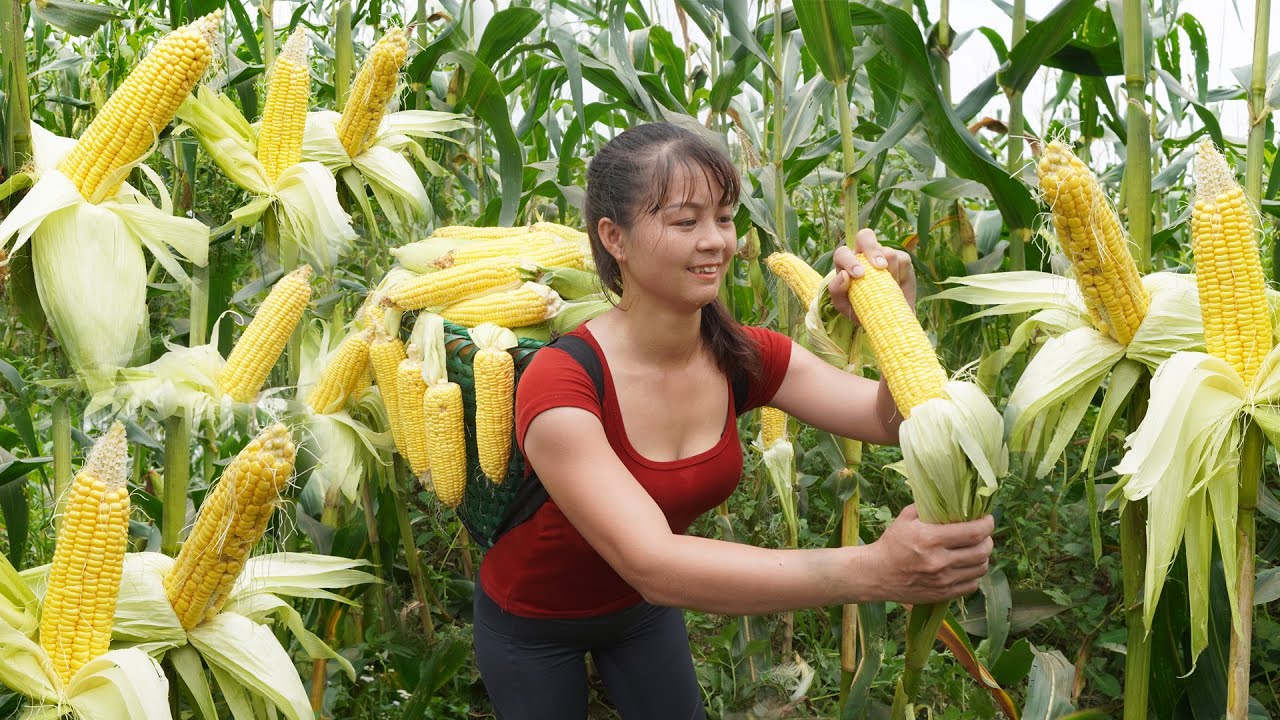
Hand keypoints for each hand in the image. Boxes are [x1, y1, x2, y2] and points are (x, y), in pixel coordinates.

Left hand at [829, 228, 916, 323]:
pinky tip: (897, 286)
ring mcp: (883, 255)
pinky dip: (900, 274)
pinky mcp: (901, 259)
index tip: (859, 275)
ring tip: (889, 288)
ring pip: (887, 252)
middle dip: (872, 249)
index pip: (843, 253)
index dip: (850, 260)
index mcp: (846, 263)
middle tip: (879, 267)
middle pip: (865, 236)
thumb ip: (837, 290)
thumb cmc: (858, 309)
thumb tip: (843, 275)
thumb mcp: (843, 304)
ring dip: (889, 271)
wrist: (884, 319)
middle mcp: (863, 255)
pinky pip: (902, 259)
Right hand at [866, 505, 993, 604]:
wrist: (876, 574)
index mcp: (930, 539)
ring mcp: (942, 581)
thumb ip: (928, 506)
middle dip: (988, 540)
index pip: (973, 532)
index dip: (987, 524)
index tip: (987, 519)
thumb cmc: (891, 543)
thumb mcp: (905, 518)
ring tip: (976, 550)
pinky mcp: (942, 594)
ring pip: (980, 568)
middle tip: (983, 534)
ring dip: (983, 557)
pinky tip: (967, 566)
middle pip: (982, 551)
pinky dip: (974, 574)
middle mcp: (939, 561)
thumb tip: (952, 497)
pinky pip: (972, 585)